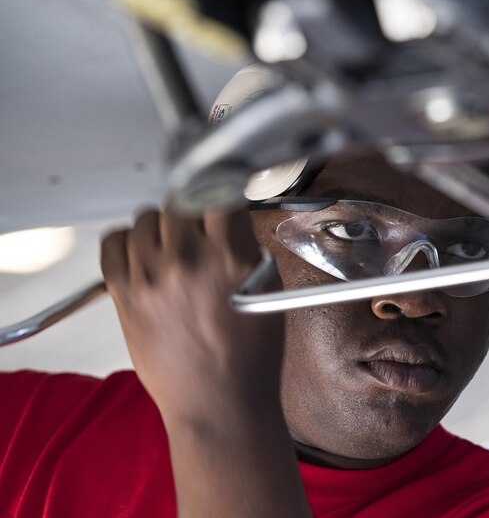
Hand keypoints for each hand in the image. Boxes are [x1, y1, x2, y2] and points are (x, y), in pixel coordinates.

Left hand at [101, 206, 311, 516]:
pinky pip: (112, 242)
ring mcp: (150, 277)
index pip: (218, 191)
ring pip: (144, 218)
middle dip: (192, 210)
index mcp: (229, 257)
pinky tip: (144, 255)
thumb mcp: (268, 290)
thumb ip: (246, 248)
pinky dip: (126, 241)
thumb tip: (227, 220)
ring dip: (161, 226)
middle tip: (200, 230)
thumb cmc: (249, 356)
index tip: (223, 196)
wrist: (219, 404)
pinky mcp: (123, 294)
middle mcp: (186, 261)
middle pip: (178, 200)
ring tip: (173, 248)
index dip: (222, 191)